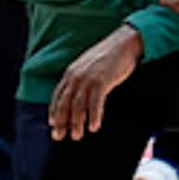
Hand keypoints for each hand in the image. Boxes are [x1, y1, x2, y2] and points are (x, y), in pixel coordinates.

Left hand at [50, 24, 142, 141]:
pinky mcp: (102, 82)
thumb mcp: (88, 65)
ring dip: (76, 123)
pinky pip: (95, 103)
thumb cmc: (109, 54)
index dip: (54, 112)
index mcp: (71, 73)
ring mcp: (88, 79)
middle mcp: (76, 77)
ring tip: (77, 136)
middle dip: (61, 122)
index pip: (57, 96)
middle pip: (64, 104)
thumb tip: (77, 92)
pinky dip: (94, 116)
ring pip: (77, 106)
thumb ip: (80, 77)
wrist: (125, 42)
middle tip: (59, 137)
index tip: (53, 124)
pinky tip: (94, 127)